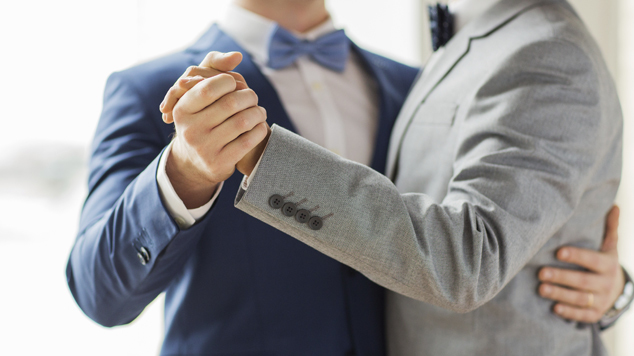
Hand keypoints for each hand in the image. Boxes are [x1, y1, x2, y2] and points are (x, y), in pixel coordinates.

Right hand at [162, 51, 268, 207]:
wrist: (197, 163)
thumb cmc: (202, 119)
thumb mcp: (199, 95)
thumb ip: (214, 68)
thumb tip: (236, 55)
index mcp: (182, 110)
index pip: (208, 88)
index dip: (227, 82)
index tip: (235, 83)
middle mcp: (189, 130)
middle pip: (230, 104)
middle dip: (248, 96)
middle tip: (253, 97)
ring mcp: (204, 148)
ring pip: (242, 122)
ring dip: (257, 113)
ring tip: (260, 111)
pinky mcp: (219, 163)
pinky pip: (248, 141)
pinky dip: (259, 130)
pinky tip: (260, 126)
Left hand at [538, 205, 624, 321]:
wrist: (617, 291)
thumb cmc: (603, 262)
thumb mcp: (609, 246)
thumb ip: (609, 228)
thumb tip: (613, 205)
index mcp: (608, 264)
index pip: (592, 260)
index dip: (577, 256)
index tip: (558, 252)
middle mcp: (606, 283)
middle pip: (583, 281)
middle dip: (562, 277)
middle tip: (541, 272)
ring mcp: (602, 300)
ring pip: (581, 299)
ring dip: (560, 294)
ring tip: (541, 289)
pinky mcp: (595, 314)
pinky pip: (582, 315)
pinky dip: (569, 312)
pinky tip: (554, 308)